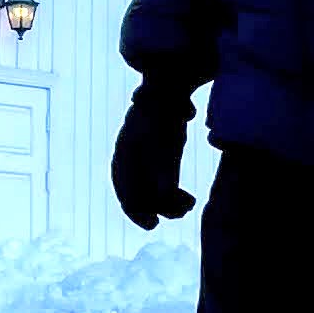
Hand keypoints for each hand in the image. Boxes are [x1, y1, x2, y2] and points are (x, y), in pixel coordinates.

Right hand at [111, 88, 197, 229]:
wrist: (172, 88)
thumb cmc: (165, 110)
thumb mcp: (163, 136)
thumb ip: (162, 165)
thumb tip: (164, 195)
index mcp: (125, 153)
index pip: (125, 187)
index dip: (136, 209)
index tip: (152, 224)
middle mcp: (132, 159)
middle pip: (138, 193)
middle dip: (157, 207)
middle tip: (180, 213)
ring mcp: (147, 160)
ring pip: (152, 191)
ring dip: (169, 203)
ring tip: (189, 205)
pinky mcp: (163, 160)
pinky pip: (164, 185)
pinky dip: (175, 195)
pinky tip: (189, 200)